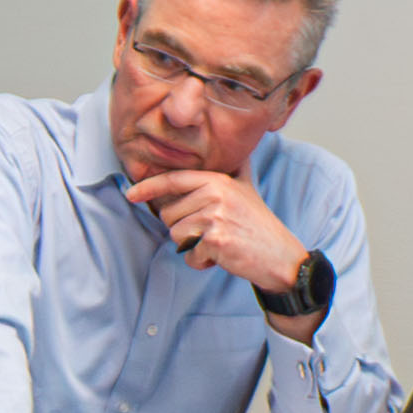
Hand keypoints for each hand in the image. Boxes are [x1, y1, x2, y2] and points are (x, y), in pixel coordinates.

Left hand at [132, 165, 310, 301]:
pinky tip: (222, 256)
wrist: (280, 256)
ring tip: (218, 243)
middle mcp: (215, 194)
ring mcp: (215, 216)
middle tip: (212, 231)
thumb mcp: (247, 189)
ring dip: (192, 246)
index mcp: (218, 180)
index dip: (148, 187)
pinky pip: (189, 255)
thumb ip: (235, 169)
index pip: (174, 180)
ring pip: (176, 236)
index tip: (131, 194)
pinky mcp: (215, 240)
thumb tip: (236, 150)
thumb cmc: (259, 225)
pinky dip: (202, 262)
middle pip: (169, 214)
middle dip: (184, 229)